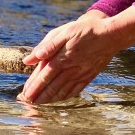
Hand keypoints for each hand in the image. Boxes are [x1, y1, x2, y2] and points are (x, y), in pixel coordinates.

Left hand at [17, 6, 134, 103]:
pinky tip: (59, 99)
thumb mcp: (64, 32)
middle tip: (27, 102)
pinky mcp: (89, 76)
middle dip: (38, 96)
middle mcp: (70, 70)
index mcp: (61, 58)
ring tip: (39, 104)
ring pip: (62, 91)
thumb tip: (28, 60)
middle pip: (51, 87)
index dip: (33, 87)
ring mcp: (80, 75)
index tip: (24, 94)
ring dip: (49, 99)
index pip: (43, 76)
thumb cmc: (85, 30)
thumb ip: (46, 47)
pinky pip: (75, 90)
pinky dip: (65, 96)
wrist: (111, 34)